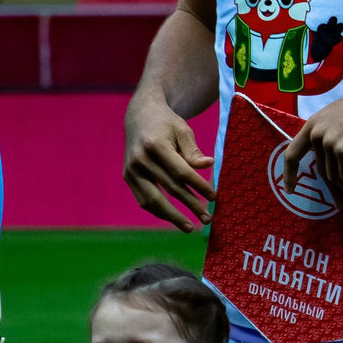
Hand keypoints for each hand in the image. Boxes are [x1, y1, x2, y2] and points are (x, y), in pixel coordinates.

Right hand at [124, 93, 215, 231]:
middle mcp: (140, 160)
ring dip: (172, 217)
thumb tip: (209, 166)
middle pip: (169, 189)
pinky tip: (174, 218)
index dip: (199, 186)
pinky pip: (143, 200)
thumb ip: (193, 151)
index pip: (181, 172)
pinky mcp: (127, 177)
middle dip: (191, 205)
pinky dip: (159, 211)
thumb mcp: (183, 130)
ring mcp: (131, 170)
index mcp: (155, 145)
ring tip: (190, 227)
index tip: (214, 197)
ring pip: (153, 200)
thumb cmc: (166, 123)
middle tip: (208, 219)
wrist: (140, 116)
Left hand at [277, 75, 342, 207]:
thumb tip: (330, 165)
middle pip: (321, 170)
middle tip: (342, 203)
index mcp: (312, 125)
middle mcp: (316, 134)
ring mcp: (329, 142)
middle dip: (333, 189)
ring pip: (334, 176)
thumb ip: (329, 137)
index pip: (292, 153)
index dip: (289, 174)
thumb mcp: (338, 119)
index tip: (290, 190)